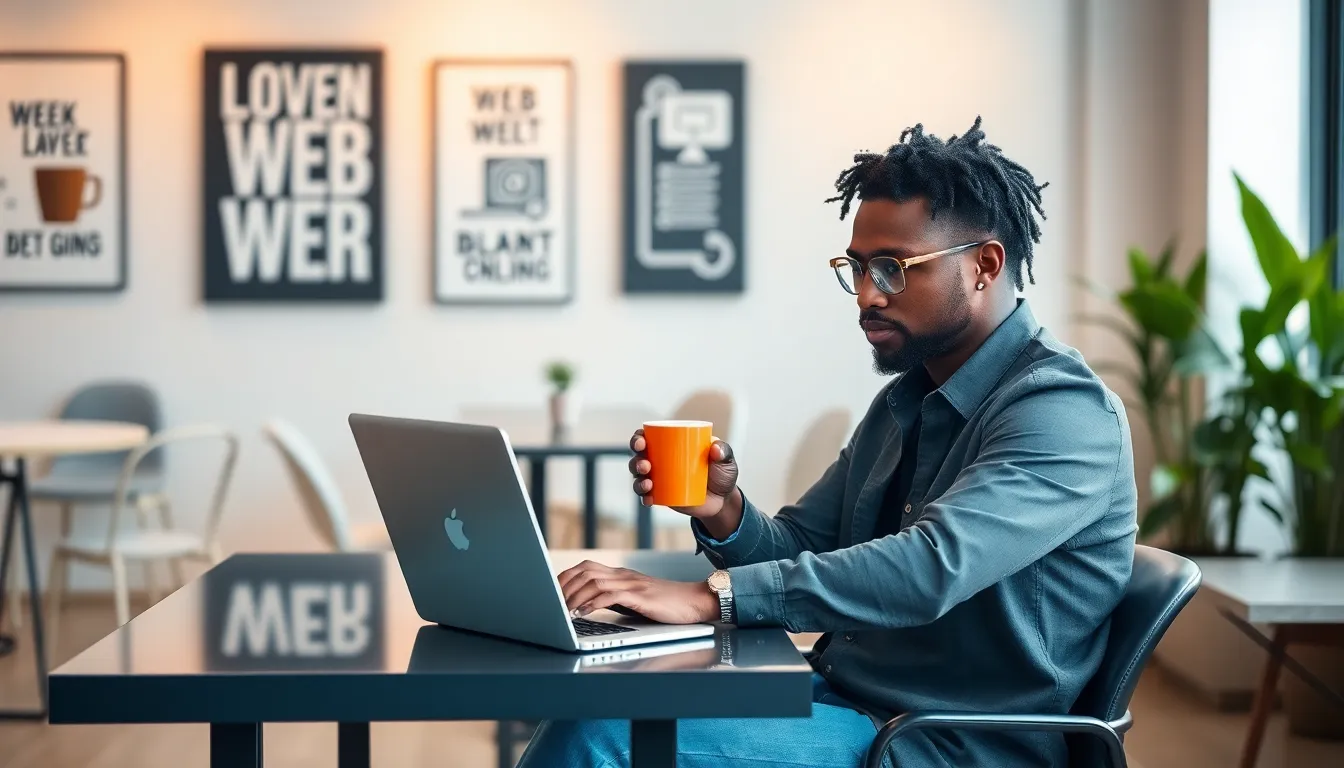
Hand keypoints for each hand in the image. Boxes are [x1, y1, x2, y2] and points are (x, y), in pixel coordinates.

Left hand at [558, 560, 717, 624]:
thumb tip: (586, 606)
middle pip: (584, 571)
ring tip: (562, 610)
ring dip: (574, 596)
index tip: (550, 593)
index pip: (584, 568)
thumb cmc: (663, 604)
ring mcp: (631, 584)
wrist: (693, 601)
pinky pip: (610, 595)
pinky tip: (583, 612)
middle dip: (563, 586)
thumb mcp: (632, 599)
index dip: (564, 578)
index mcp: (619, 574)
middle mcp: (622, 575)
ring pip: (593, 582)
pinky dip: (593, 603)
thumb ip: (611, 598)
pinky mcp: (639, 595)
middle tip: (550, 603)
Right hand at [628, 428, 738, 519]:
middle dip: (636, 459)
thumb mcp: (726, 462)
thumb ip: (724, 453)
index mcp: (671, 445)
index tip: (642, 441)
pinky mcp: (662, 496)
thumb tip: (715, 448)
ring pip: (639, 477)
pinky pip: (647, 497)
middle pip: (639, 456)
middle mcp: (660, 461)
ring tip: (649, 483)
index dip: (638, 437)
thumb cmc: (722, 475)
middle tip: (645, 464)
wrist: (723, 501)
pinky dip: (644, 497)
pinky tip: (649, 499)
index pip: (649, 437)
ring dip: (638, 479)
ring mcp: (659, 479)